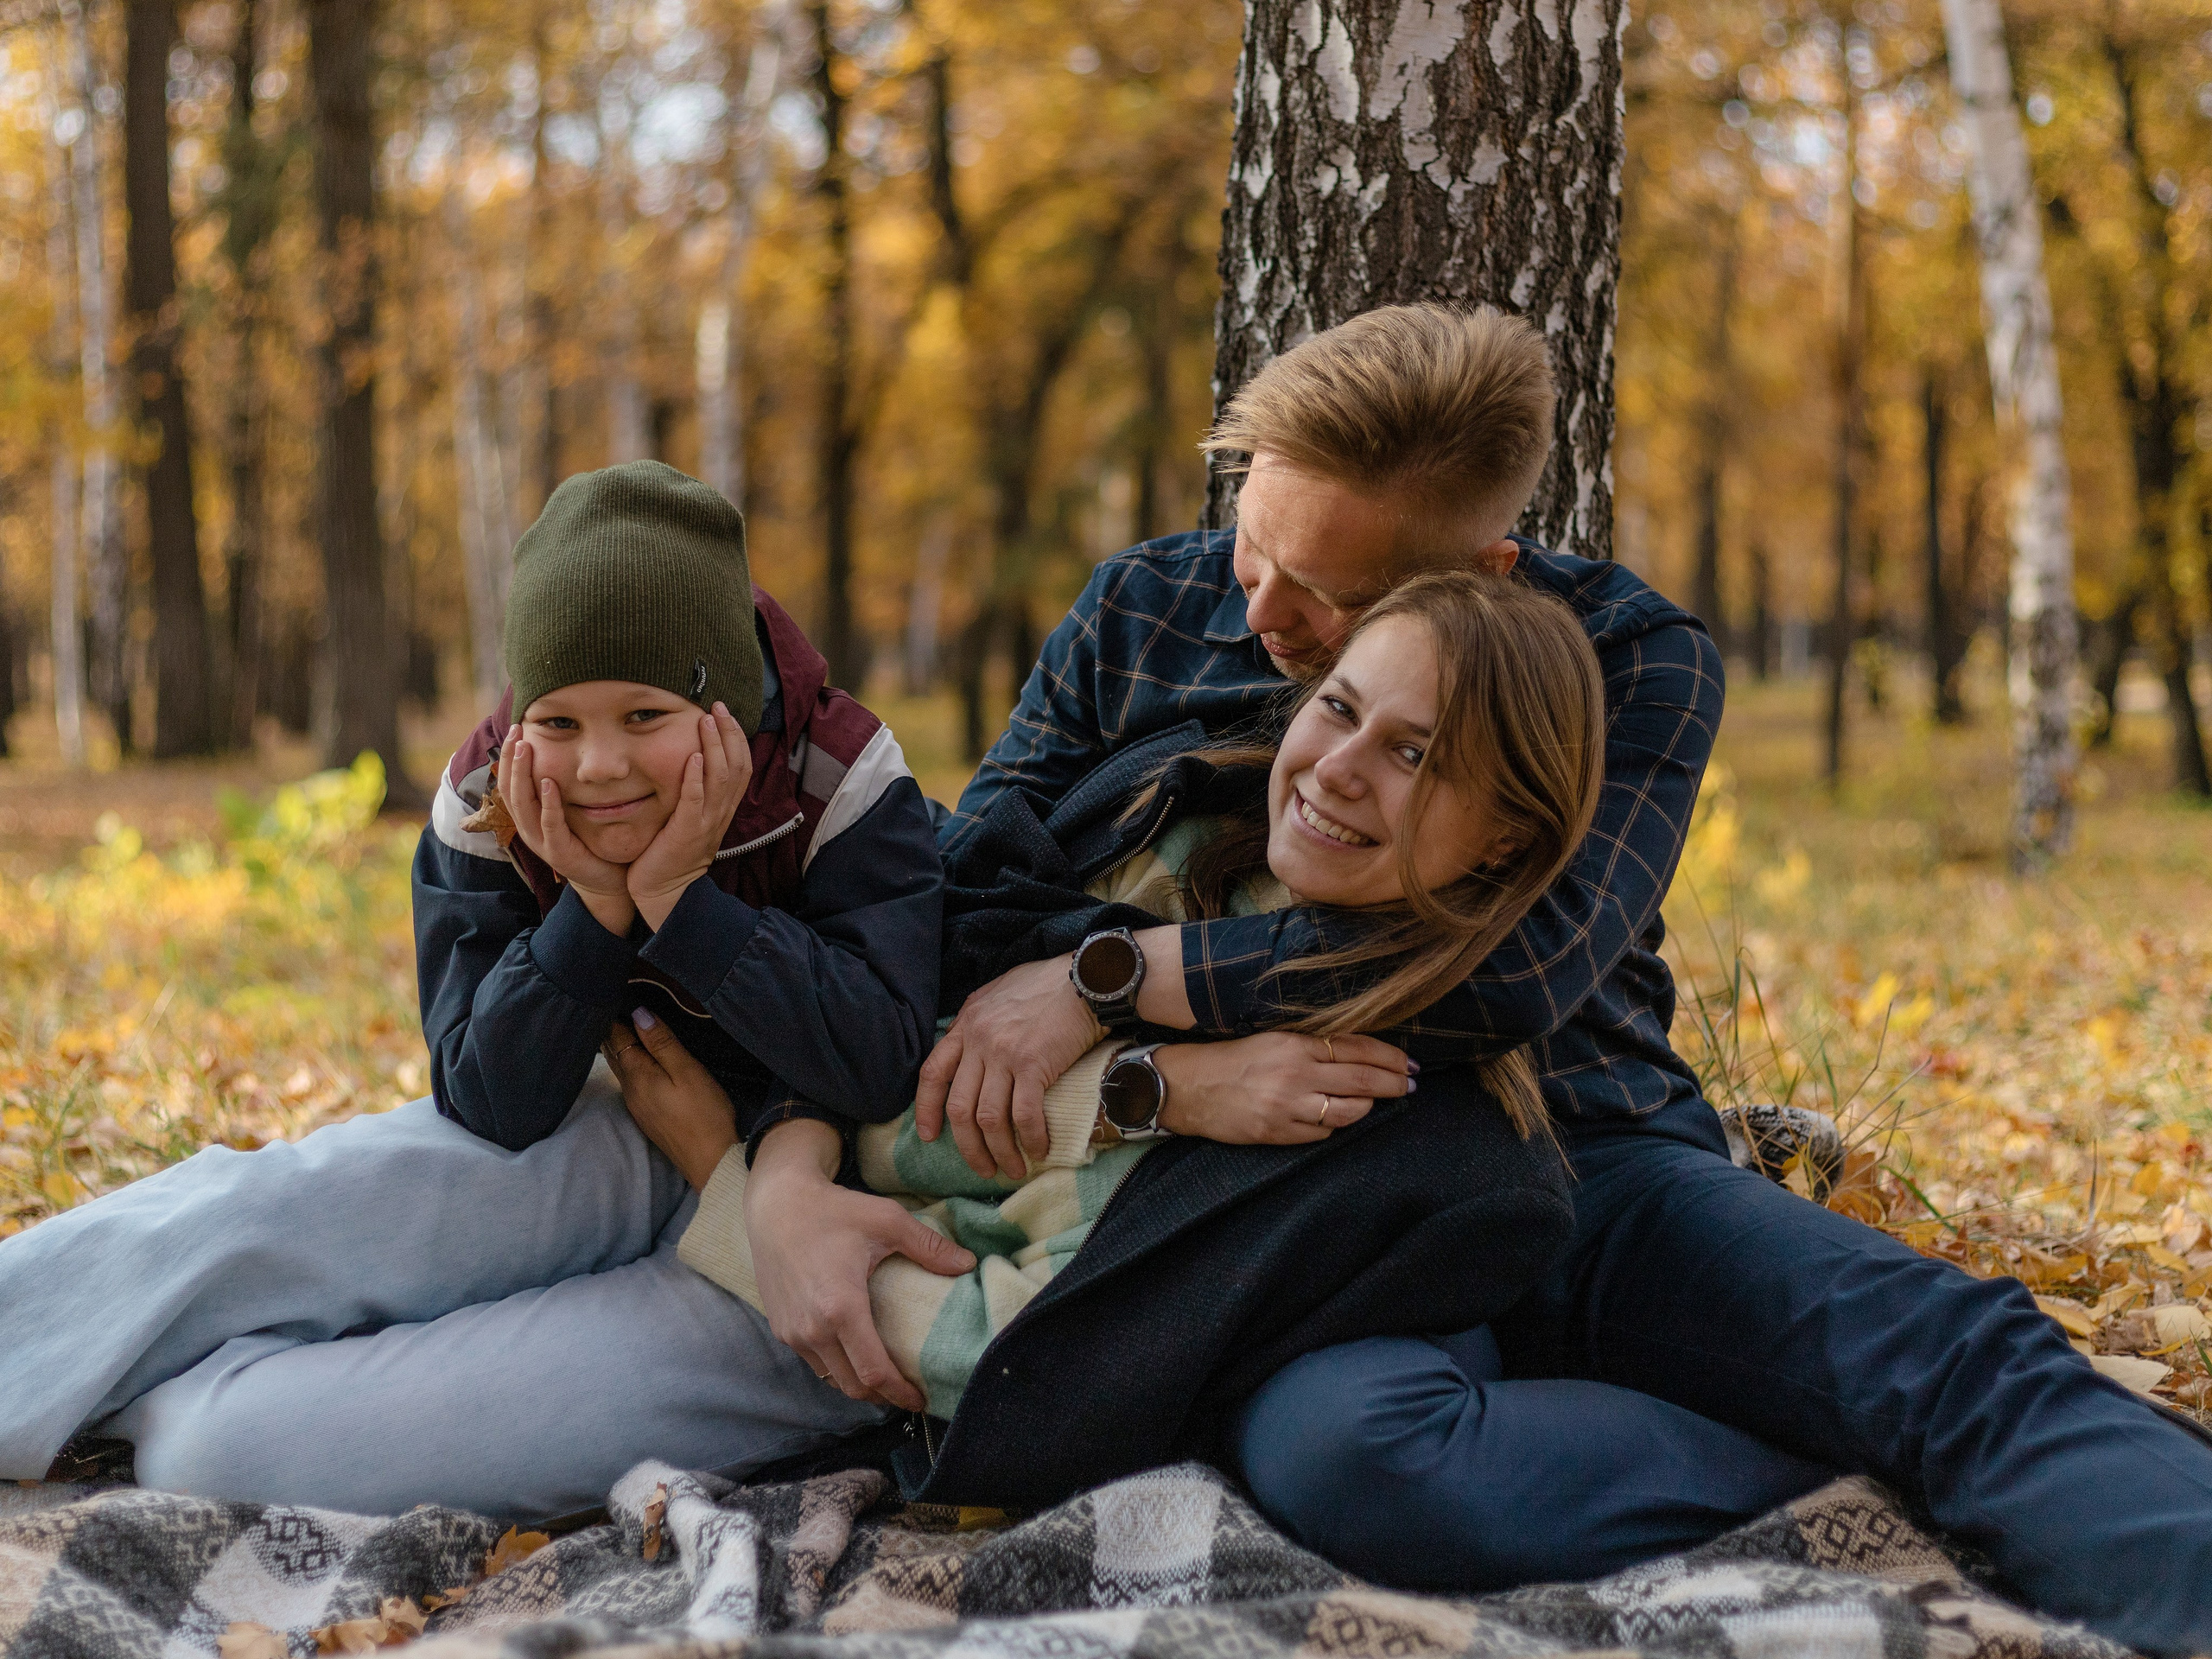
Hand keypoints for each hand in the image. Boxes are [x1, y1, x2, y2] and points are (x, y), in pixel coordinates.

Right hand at [501, 725, 635, 934]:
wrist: (610, 879)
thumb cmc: (592, 839)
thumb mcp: (575, 806)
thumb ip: (566, 782)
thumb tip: (567, 745)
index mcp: (530, 816)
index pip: (510, 781)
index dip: (508, 755)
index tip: (516, 727)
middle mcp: (530, 828)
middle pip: (509, 789)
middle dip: (511, 758)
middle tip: (516, 730)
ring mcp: (542, 842)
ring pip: (523, 805)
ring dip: (523, 774)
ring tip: (525, 748)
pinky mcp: (560, 854)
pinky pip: (550, 825)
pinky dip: (548, 804)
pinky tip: (549, 783)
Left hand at [604, 1008, 738, 1189]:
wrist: (710, 1162)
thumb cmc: (704, 1113)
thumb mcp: (687, 1071)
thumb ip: (662, 1043)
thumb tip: (638, 1013)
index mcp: (638, 1076)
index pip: (618, 1038)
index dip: (616, 1017)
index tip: (615, 995)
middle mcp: (630, 1091)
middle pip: (613, 1055)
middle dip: (612, 1031)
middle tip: (610, 1006)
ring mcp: (637, 1106)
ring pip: (621, 1070)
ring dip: (619, 1048)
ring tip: (620, 1027)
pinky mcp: (648, 1117)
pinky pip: (631, 1083)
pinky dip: (629, 1065)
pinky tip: (637, 1061)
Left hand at [627, 703, 753, 929]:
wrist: (667, 891)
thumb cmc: (672, 852)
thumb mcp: (692, 818)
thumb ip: (697, 792)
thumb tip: (693, 759)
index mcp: (724, 808)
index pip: (741, 765)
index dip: (736, 737)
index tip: (725, 712)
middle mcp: (720, 812)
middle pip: (735, 765)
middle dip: (728, 732)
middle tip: (718, 706)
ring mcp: (706, 822)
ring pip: (719, 778)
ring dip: (714, 746)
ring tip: (706, 720)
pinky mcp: (687, 831)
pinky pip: (695, 800)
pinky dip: (695, 777)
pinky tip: (692, 756)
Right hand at [745, 1119, 975, 1409]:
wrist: (776, 1205)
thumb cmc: (833, 1210)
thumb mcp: (887, 1220)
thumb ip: (929, 1247)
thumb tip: (969, 1265)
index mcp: (841, 1309)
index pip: (875, 1372)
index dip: (901, 1393)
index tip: (922, 1399)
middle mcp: (812, 1329)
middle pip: (854, 1385)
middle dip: (884, 1396)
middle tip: (909, 1392)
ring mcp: (792, 1333)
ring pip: (832, 1378)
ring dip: (860, 1384)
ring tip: (885, 1375)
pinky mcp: (781, 1329)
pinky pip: (815, 1363)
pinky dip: (838, 1368)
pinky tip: (855, 1354)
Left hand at [916, 956, 1104, 1180]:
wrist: (1085, 978)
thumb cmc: (1047, 985)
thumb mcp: (997, 995)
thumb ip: (979, 1022)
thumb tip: (971, 1051)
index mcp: (966, 1024)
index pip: (932, 1073)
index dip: (926, 1110)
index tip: (929, 1136)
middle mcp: (978, 1040)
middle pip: (959, 1107)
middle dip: (968, 1147)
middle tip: (982, 1168)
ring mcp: (1003, 1053)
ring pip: (988, 1118)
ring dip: (1000, 1151)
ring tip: (1012, 1168)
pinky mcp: (1033, 1064)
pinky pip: (1024, 1115)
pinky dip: (1031, 1138)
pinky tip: (1039, 1150)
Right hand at [1153, 1031, 1415, 1143]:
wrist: (1189, 1087)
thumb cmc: (1234, 1060)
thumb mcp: (1275, 1041)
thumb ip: (1315, 1048)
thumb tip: (1363, 1057)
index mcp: (1295, 1044)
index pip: (1357, 1048)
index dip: (1389, 1057)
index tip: (1408, 1063)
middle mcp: (1294, 1074)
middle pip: (1362, 1080)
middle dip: (1394, 1083)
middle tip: (1410, 1085)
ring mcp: (1287, 1107)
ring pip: (1349, 1112)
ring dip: (1367, 1107)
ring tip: (1372, 1103)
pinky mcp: (1277, 1133)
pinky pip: (1323, 1134)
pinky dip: (1334, 1127)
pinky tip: (1334, 1118)